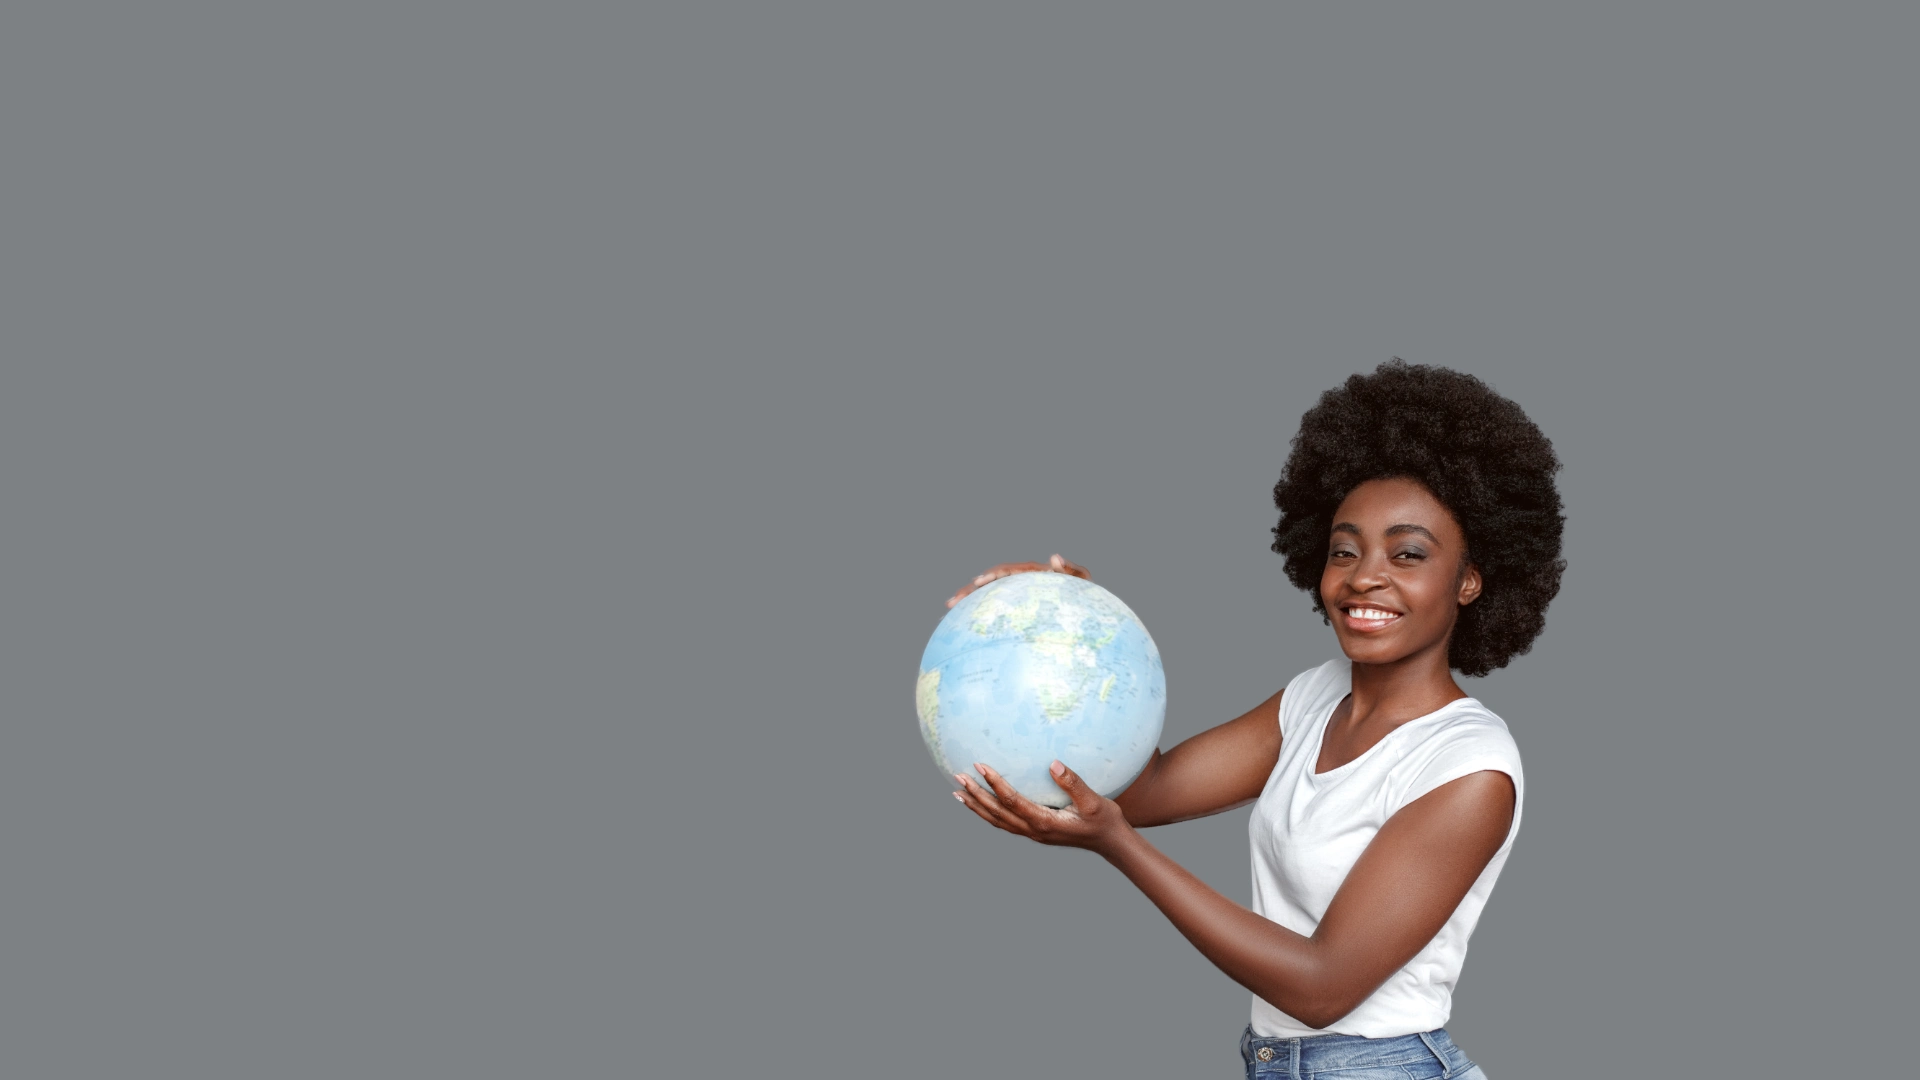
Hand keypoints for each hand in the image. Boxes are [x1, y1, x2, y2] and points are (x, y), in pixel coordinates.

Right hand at [945, 554, 1089, 608]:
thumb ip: (1070, 569)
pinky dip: (976, 615)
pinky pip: (993, 611)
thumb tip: (1053, 556)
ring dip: (967, 601)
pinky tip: (960, 626)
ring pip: (987, 596)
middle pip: (989, 583)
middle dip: (969, 591)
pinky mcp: (1015, 610)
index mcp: (1033, 574)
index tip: (979, 581)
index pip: (1008, 571)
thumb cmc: (1085, 598)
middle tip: (951, 602)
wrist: (1085, 616)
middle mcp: (1020, 583)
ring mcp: (1016, 596)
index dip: (993, 574)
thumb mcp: (1082, 583)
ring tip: (949, 610)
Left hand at [953, 761, 1132, 855]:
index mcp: (1045, 821)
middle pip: (997, 813)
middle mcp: (1033, 830)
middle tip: (958, 777)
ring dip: (977, 807)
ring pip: (997, 821)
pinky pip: (1005, 823)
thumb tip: (1054, 764)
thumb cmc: (1104, 820)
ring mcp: (1032, 833)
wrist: (1110, 842)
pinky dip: (989, 814)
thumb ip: (1074, 783)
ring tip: (958, 792)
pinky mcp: (1034, 832)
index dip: (994, 783)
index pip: (1012, 800)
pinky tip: (981, 804)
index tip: (980, 765)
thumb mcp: (1094, 801)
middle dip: (975, 795)